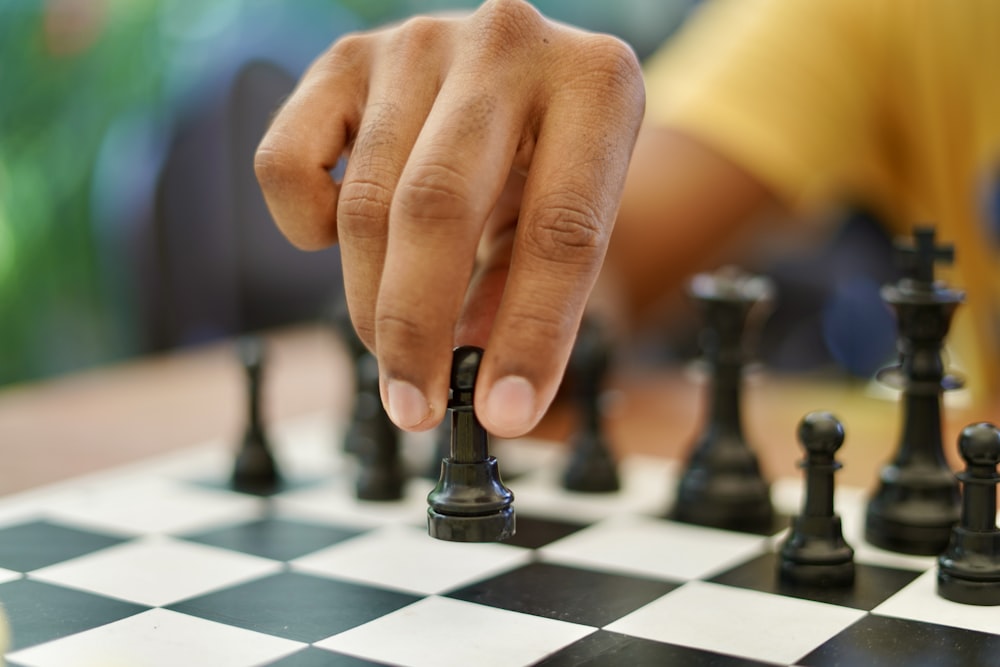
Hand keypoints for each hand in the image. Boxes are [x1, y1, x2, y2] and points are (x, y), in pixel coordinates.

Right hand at [255, 0, 644, 435]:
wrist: (512, 71)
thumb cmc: (547, 158)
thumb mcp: (564, 218)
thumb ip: (527, 295)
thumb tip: (482, 391)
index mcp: (595, 83)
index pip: (562, 230)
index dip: (531, 335)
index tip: (502, 414)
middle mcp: (507, 43)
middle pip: (436, 208)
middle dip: (416, 328)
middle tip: (414, 406)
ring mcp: (417, 43)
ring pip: (363, 201)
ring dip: (369, 302)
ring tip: (393, 348)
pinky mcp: (344, 58)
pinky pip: (288, 164)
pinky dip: (304, 228)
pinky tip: (342, 243)